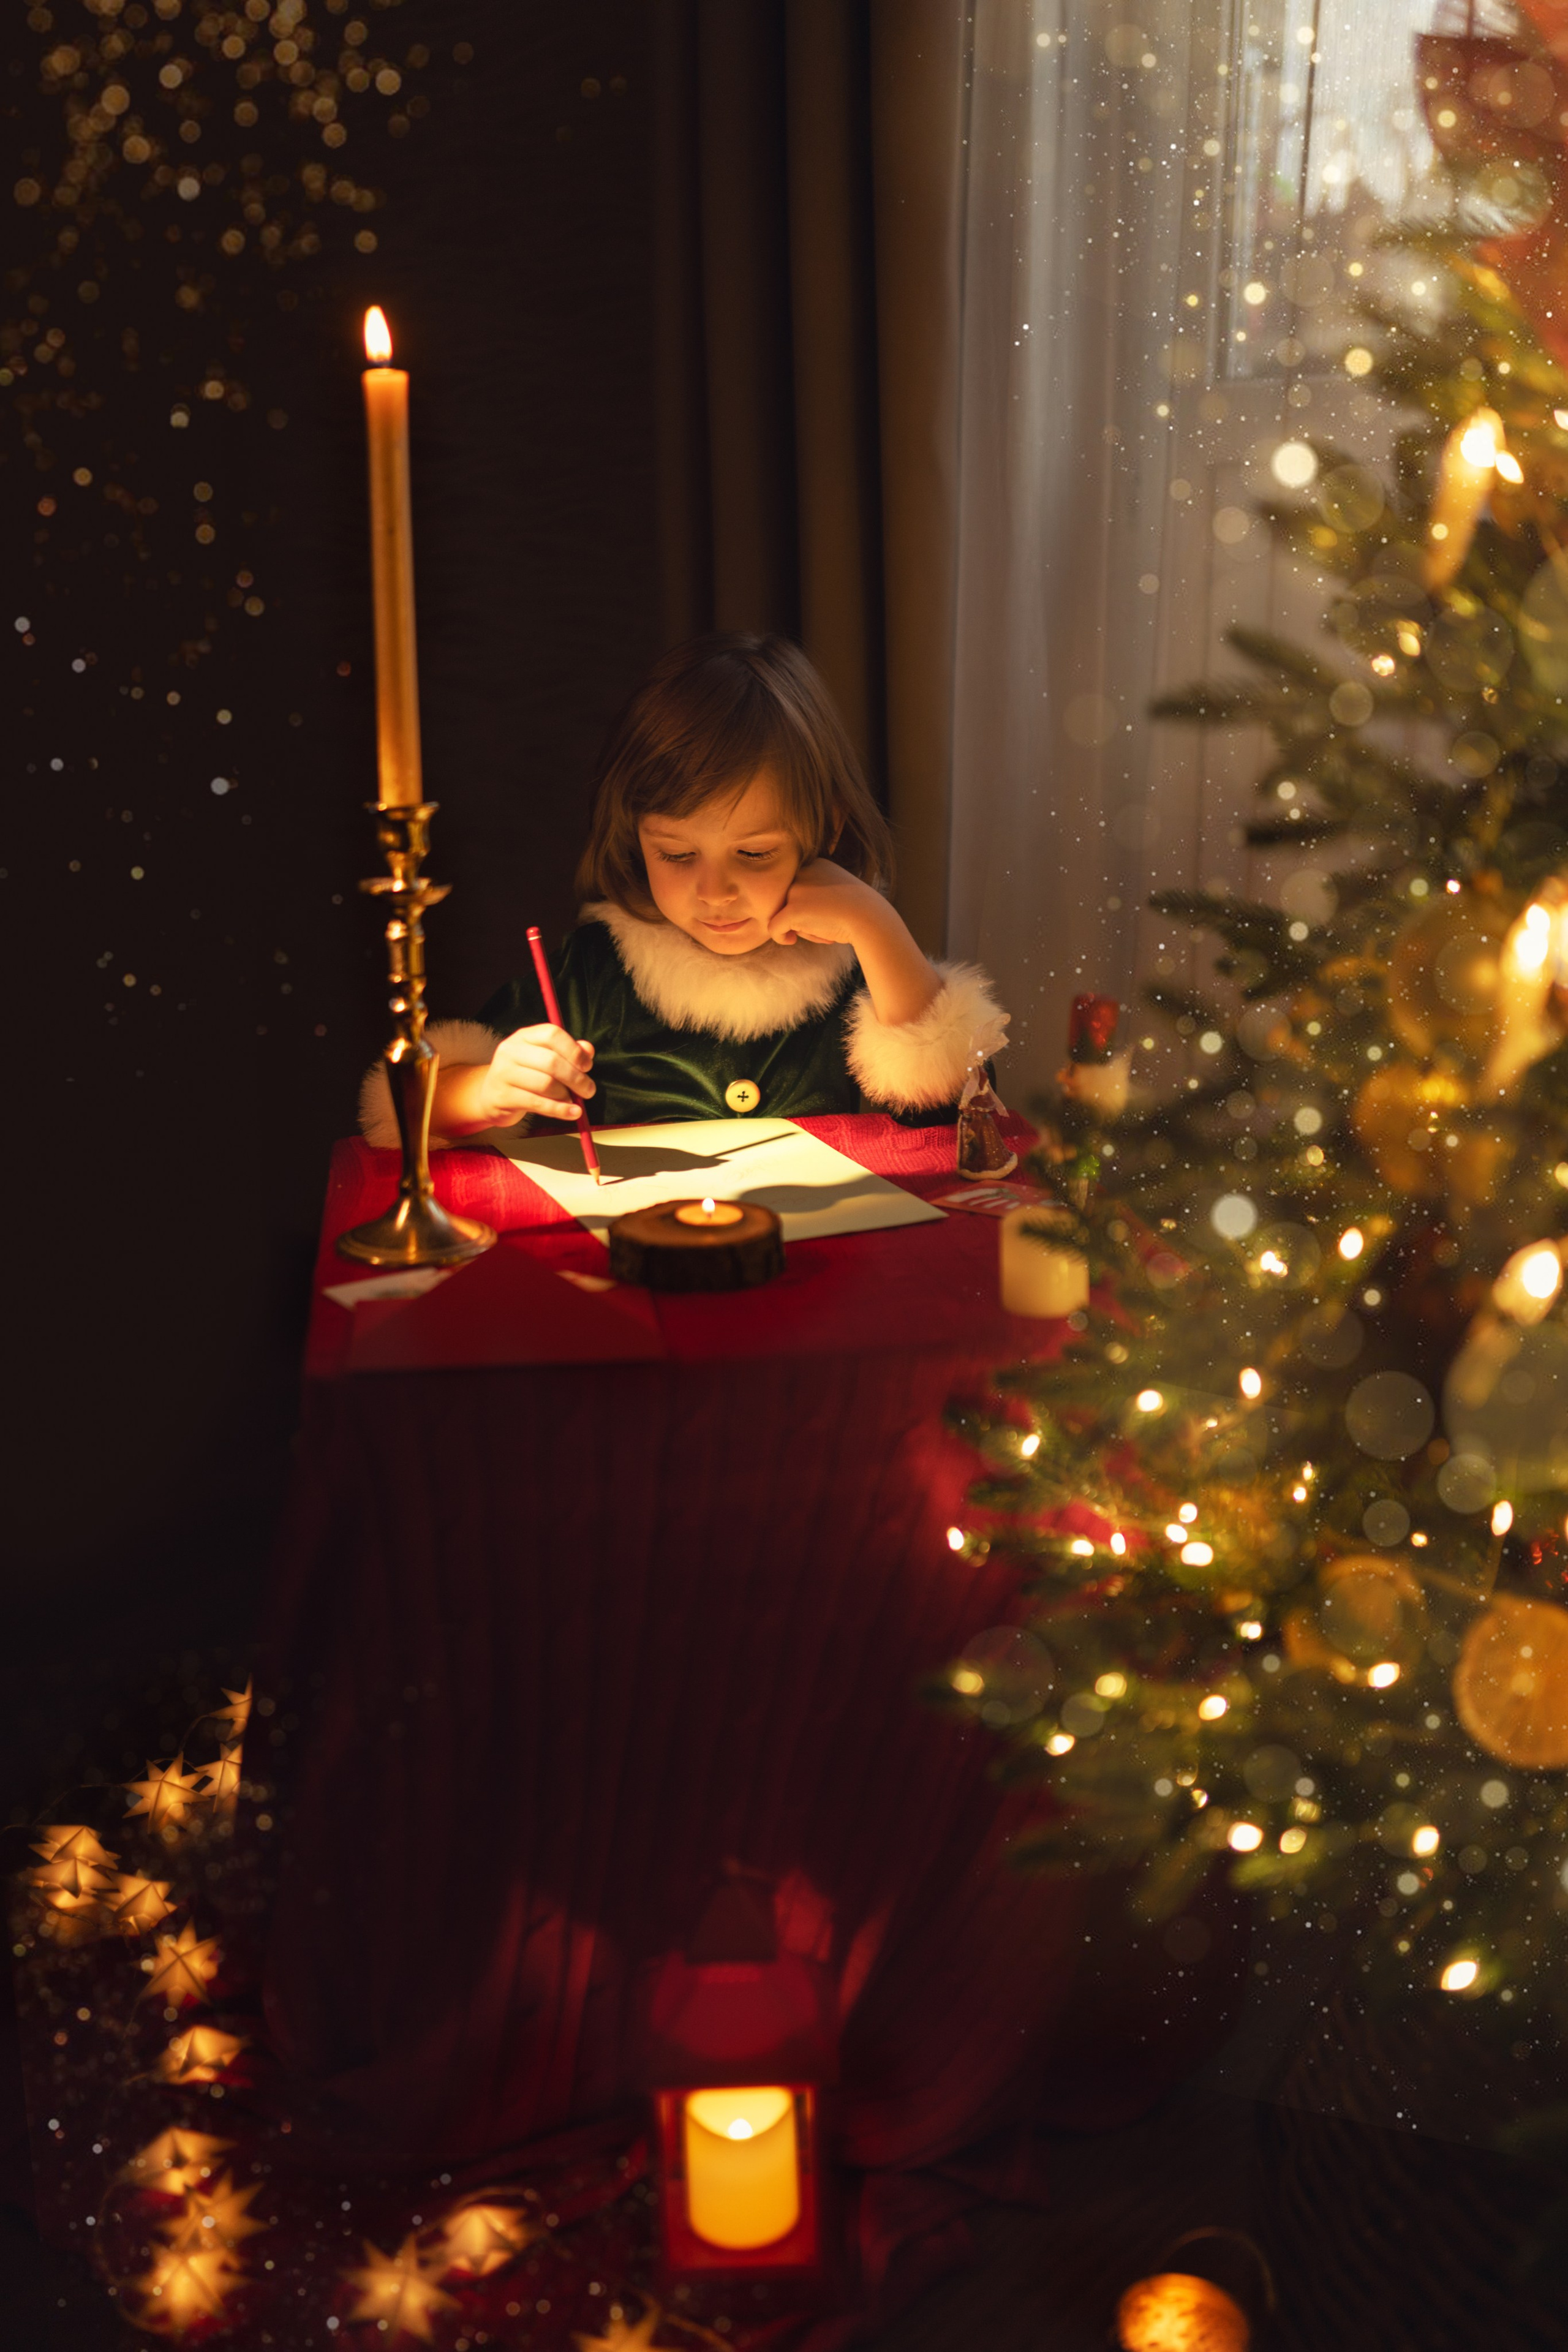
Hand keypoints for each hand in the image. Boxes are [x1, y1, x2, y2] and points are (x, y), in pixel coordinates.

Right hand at [475, 1023, 594, 1123]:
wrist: (491, 1095)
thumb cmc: (525, 1075)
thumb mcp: (544, 1058)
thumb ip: (568, 1053)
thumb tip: (588, 1050)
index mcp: (524, 1036)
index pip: (552, 1034)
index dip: (574, 1051)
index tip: (587, 1066)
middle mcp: (511, 1051)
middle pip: (551, 1062)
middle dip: (576, 1078)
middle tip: (589, 1090)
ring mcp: (504, 1073)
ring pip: (545, 1084)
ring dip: (567, 1095)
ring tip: (575, 1102)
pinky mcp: (503, 1096)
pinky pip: (537, 1103)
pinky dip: (559, 1109)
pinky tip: (572, 1113)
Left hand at [766, 858, 889, 951]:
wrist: (871, 919)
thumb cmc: (859, 913)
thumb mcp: (837, 894)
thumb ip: (816, 895)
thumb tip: (790, 911)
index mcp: (815, 864)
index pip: (798, 889)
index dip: (808, 907)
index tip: (825, 916)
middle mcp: (803, 871)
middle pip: (787, 900)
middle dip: (801, 917)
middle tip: (823, 927)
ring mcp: (796, 889)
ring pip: (781, 913)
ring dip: (797, 926)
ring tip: (821, 932)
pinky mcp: (792, 909)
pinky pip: (773, 926)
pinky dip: (779, 936)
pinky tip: (790, 941)